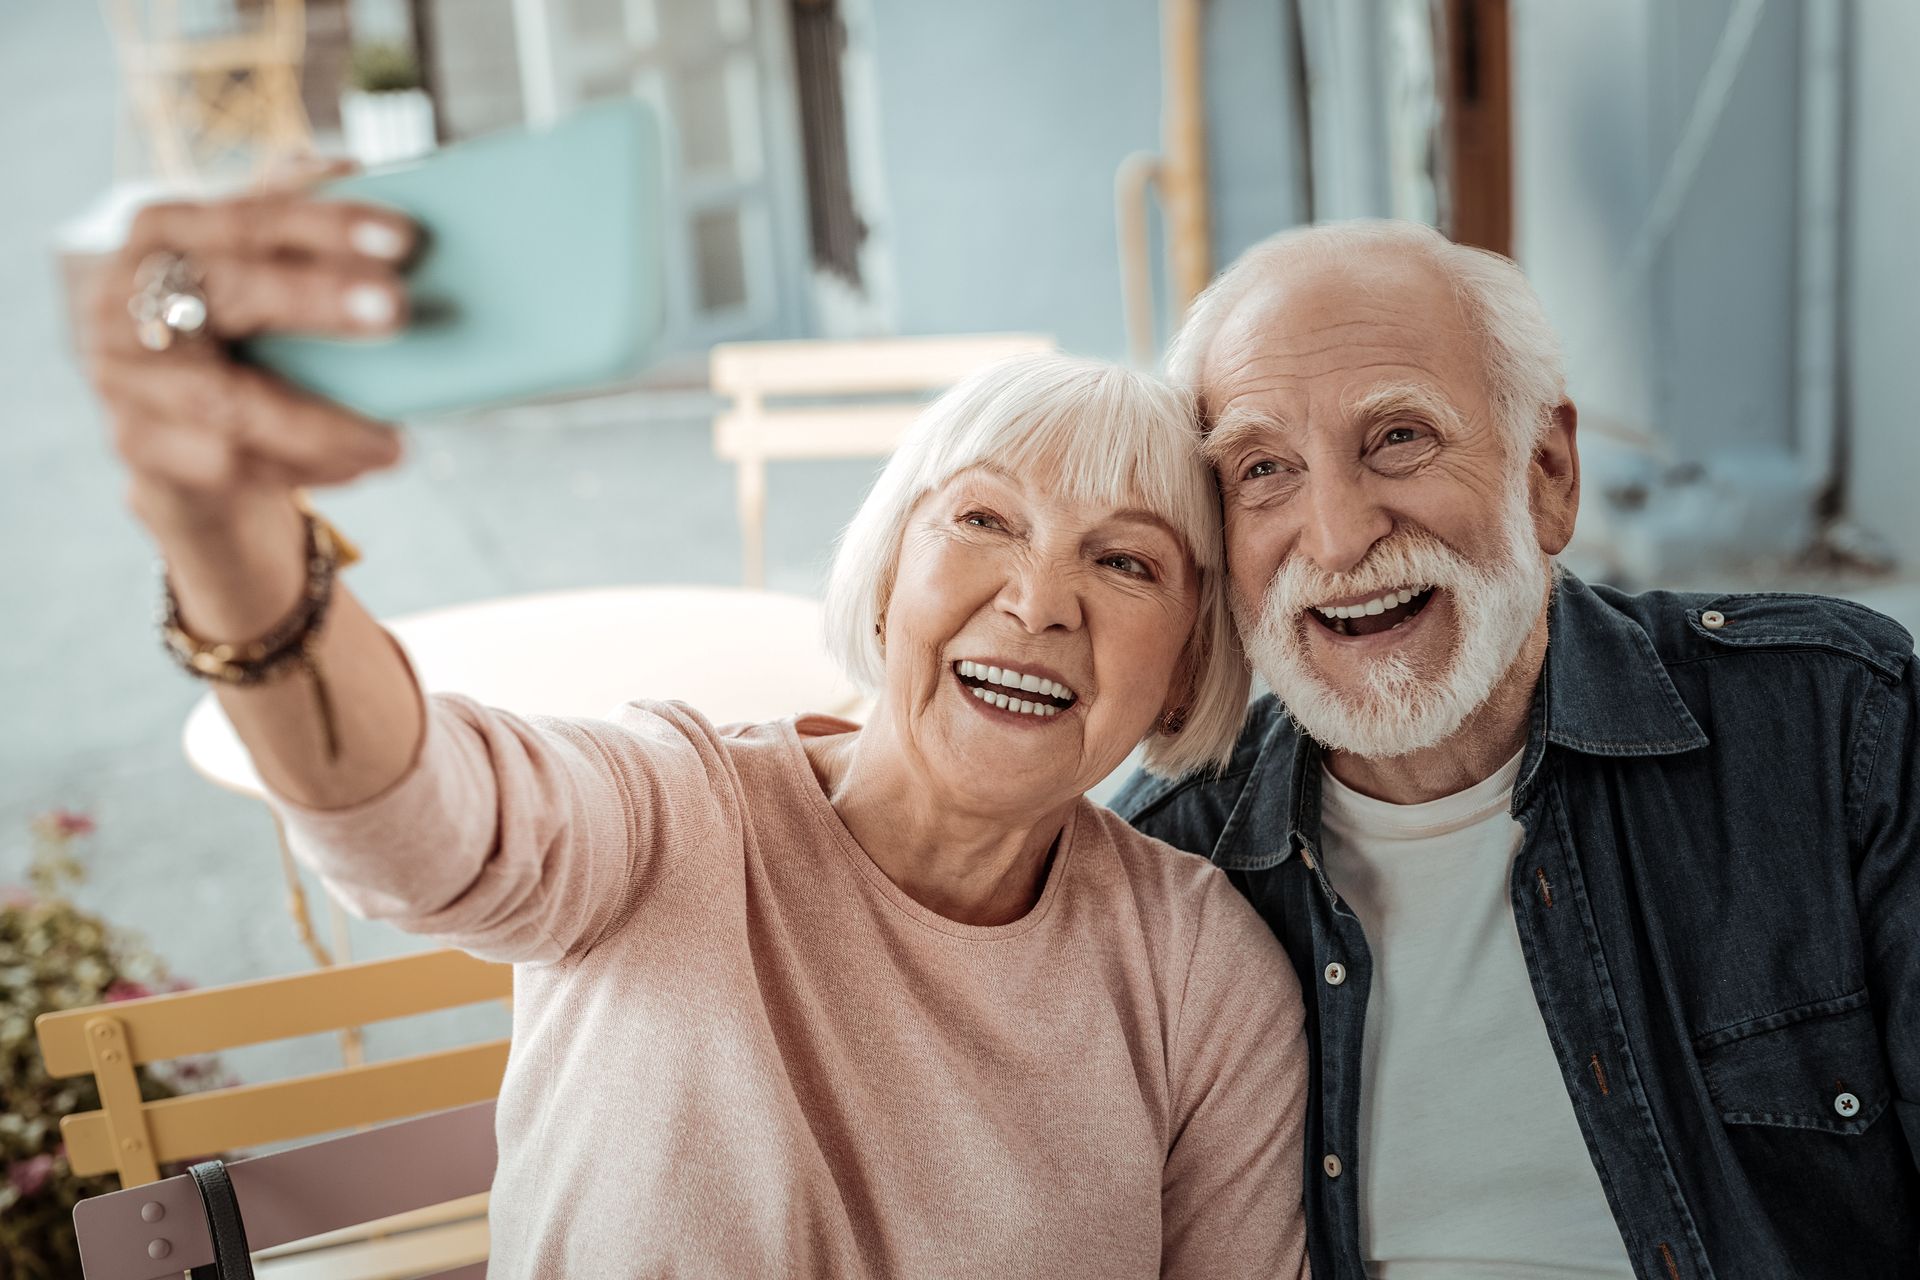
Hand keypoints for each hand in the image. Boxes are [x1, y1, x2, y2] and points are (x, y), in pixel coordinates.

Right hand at [86, 189, 419, 532]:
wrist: (178, 425)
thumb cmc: (238, 329)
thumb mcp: (258, 267)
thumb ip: (292, 218)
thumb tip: (351, 168)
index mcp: (166, 234)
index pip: (247, 220)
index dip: (323, 224)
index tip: (404, 237)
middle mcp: (128, 294)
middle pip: (229, 293)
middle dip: (317, 300)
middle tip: (399, 311)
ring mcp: (123, 373)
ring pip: (229, 402)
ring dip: (322, 425)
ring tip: (394, 442)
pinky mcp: (135, 443)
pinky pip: (226, 465)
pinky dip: (301, 469)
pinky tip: (353, 466)